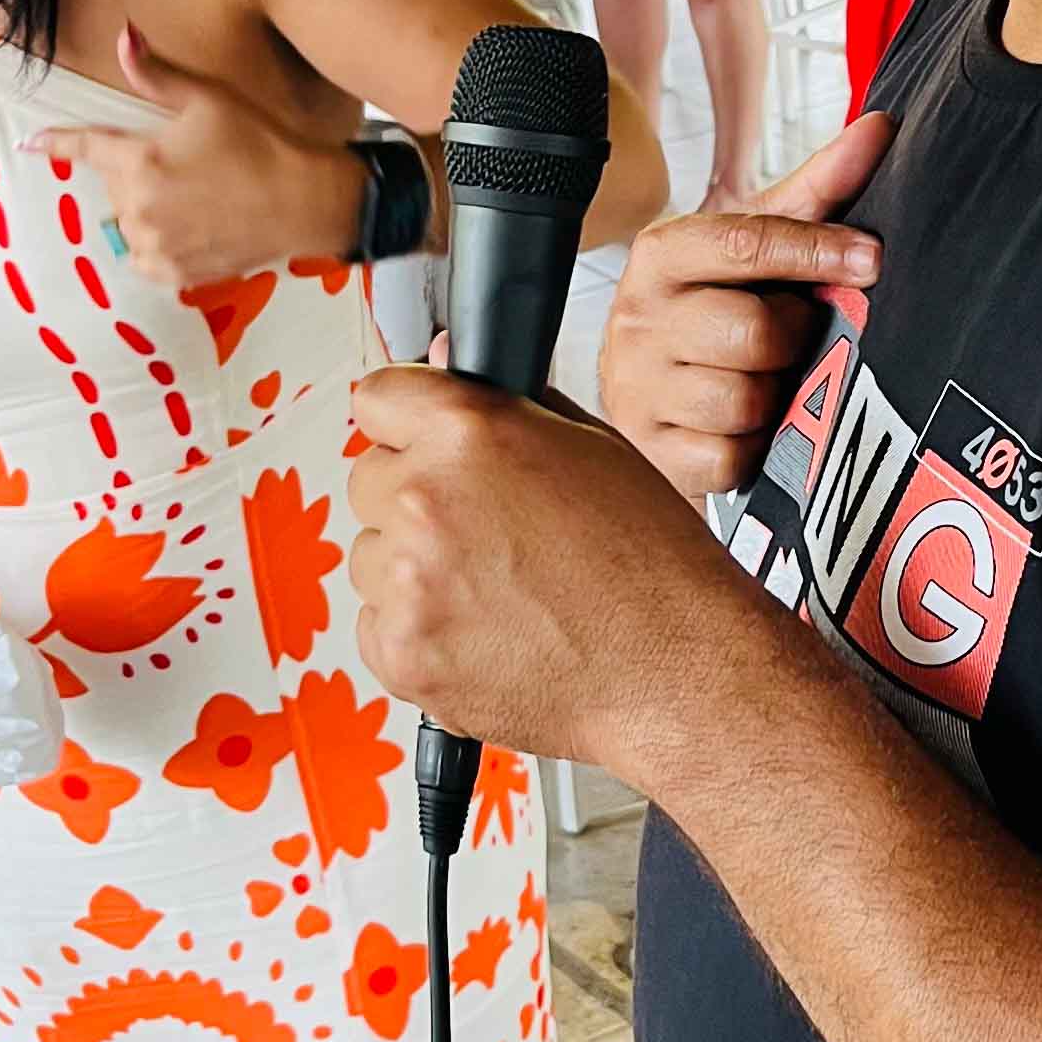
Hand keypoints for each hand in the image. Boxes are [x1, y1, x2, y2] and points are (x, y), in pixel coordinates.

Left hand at [36, 26, 359, 287]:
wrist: (306, 201)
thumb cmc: (259, 143)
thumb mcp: (209, 100)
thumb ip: (156, 76)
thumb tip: (122, 36)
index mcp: (139, 161)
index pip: (84, 148)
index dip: (56, 144)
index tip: (31, 144)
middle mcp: (138, 208)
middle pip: (114, 187)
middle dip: (137, 173)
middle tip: (185, 165)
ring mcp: (156, 245)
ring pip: (129, 224)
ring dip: (148, 211)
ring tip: (194, 200)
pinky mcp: (176, 273)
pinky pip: (147, 259)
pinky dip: (160, 246)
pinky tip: (192, 231)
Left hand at [346, 367, 753, 778]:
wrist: (672, 669)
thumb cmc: (650, 565)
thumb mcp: (593, 448)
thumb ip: (503, 407)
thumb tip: (445, 371)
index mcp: (470, 435)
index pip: (379, 398)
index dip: (404, 420)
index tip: (415, 439)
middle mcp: (427, 502)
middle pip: (368, 480)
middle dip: (414, 498)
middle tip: (484, 528)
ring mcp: (408, 584)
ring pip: (369, 556)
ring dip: (412, 568)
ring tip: (494, 587)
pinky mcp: (402, 654)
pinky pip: (374, 625)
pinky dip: (417, 629)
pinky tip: (484, 629)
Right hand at [596, 114, 889, 502]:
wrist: (654, 393)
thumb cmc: (719, 307)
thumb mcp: (759, 247)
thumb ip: (818, 191)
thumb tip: (881, 126)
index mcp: (664, 252)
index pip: (746, 241)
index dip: (817, 251)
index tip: (870, 259)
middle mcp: (637, 316)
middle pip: (755, 330)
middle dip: (793, 339)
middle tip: (795, 338)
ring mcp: (637, 387)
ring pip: (745, 398)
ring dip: (776, 396)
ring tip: (767, 380)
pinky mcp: (652, 452)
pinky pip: (732, 457)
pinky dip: (754, 446)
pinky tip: (746, 425)